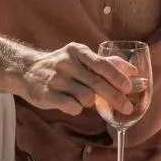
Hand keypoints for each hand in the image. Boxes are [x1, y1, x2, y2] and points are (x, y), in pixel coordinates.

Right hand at [13, 42, 139, 117]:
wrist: (26, 71)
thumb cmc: (62, 66)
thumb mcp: (82, 57)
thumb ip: (106, 62)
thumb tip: (133, 70)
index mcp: (78, 51)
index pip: (102, 64)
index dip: (117, 77)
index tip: (129, 88)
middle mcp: (67, 63)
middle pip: (97, 83)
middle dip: (115, 97)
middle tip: (127, 108)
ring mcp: (56, 79)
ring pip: (86, 97)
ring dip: (91, 103)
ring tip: (84, 100)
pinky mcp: (47, 94)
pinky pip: (71, 106)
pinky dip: (77, 109)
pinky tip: (73, 105)